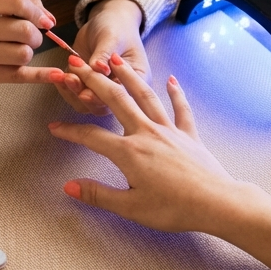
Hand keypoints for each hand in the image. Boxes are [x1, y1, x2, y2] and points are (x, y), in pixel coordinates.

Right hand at [0, 0, 63, 87]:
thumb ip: (14, 3)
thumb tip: (49, 19)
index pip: (16, 1)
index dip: (37, 11)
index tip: (45, 21)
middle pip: (24, 30)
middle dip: (36, 35)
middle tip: (31, 38)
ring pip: (23, 54)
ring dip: (29, 52)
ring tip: (19, 50)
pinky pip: (17, 75)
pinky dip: (41, 76)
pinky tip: (56, 74)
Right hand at [50, 53, 244, 234]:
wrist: (216, 203)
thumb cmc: (173, 209)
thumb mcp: (130, 207)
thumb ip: (98, 194)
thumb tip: (68, 187)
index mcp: (129, 152)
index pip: (91, 137)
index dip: (70, 131)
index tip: (53, 126)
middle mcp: (146, 133)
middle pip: (116, 100)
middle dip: (94, 81)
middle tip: (77, 64)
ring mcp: (169, 131)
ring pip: (146, 96)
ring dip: (129, 76)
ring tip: (115, 60)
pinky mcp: (189, 135)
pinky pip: (181, 109)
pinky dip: (176, 93)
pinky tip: (171, 79)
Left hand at [55, 0, 145, 114]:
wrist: (105, 20)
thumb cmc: (116, 27)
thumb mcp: (112, 37)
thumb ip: (105, 54)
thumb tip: (99, 68)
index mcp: (136, 82)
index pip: (120, 97)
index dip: (102, 97)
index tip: (86, 92)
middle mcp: (119, 91)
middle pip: (101, 106)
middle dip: (83, 94)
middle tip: (70, 78)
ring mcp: (100, 90)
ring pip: (84, 104)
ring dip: (71, 91)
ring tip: (62, 76)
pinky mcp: (85, 85)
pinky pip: (73, 94)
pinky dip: (64, 86)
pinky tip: (57, 76)